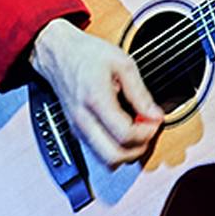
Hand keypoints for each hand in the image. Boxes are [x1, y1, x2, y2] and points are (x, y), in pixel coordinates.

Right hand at [28, 20, 163, 167]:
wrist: (59, 54)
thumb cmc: (87, 55)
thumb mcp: (122, 63)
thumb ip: (140, 93)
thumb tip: (155, 115)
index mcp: (95, 100)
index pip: (124, 134)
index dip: (146, 132)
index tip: (155, 120)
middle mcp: (84, 120)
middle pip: (113, 157)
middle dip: (138, 150)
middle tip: (148, 131)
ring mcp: (78, 129)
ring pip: (105, 161)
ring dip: (127, 153)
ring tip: (137, 131)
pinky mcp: (77, 132)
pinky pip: (99, 153)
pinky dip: (116, 149)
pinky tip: (124, 130)